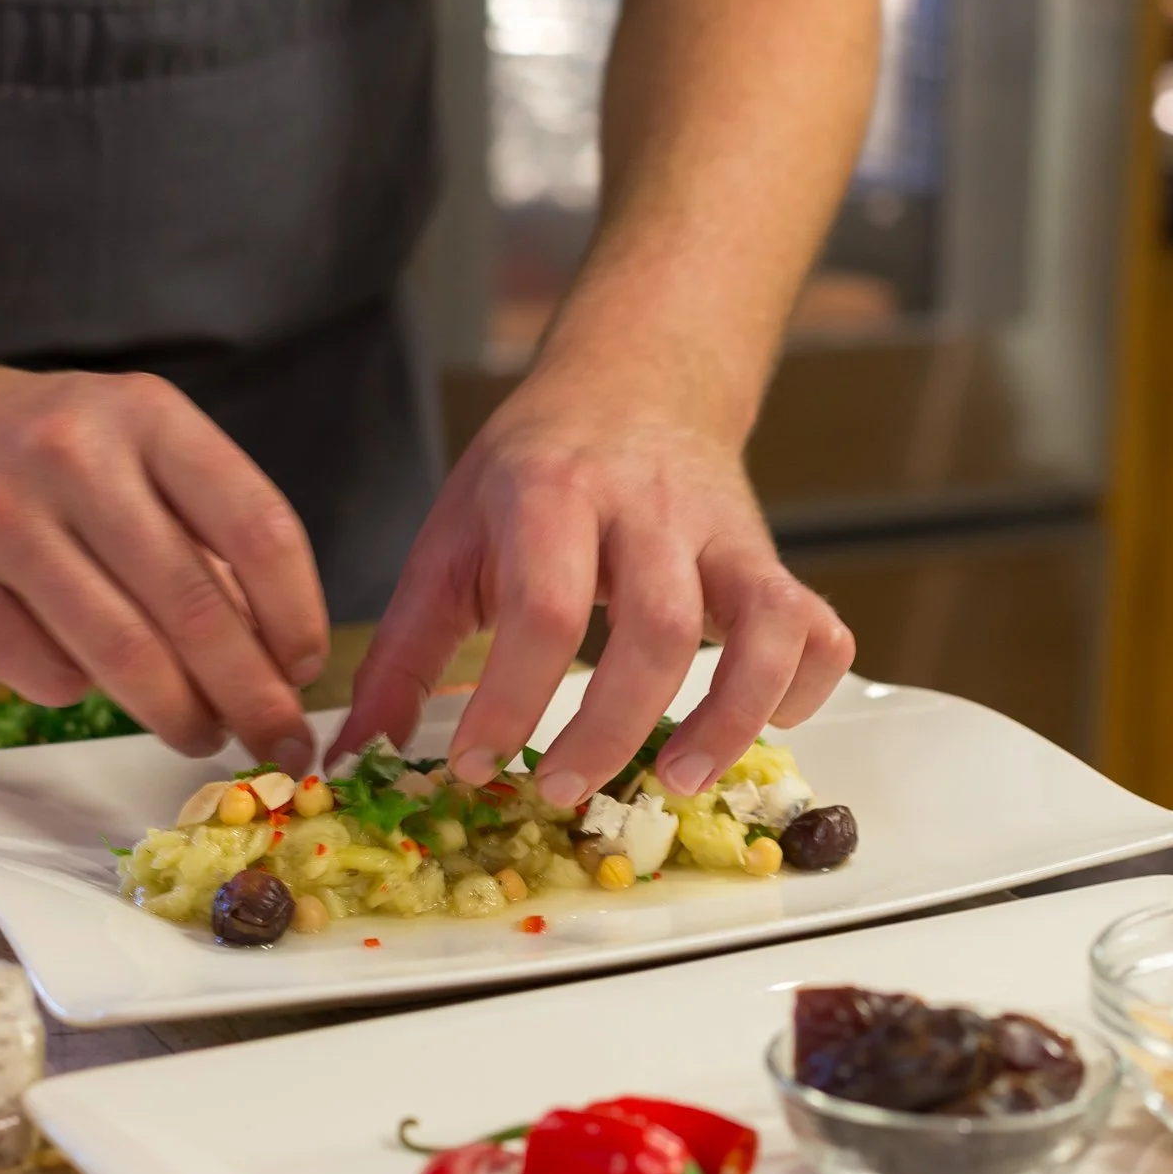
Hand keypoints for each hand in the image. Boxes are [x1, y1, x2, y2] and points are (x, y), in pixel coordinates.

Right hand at [0, 345, 328, 764]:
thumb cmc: (24, 449)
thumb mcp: (122, 447)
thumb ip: (195, 530)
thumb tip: (276, 654)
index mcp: (143, 416)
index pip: (257, 526)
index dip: (297, 615)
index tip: (306, 671)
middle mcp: (74, 455)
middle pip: (195, 606)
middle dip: (252, 694)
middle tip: (280, 745)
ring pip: (123, 654)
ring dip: (179, 713)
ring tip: (199, 733)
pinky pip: (42, 673)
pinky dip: (76, 690)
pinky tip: (77, 675)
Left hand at [335, 380, 853, 801]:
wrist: (632, 382)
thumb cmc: (531, 476)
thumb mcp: (449, 540)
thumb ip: (404, 650)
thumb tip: (354, 754)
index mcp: (551, 496)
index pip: (544, 606)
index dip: (511, 698)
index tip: (474, 763)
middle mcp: (647, 510)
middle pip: (656, 626)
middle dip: (611, 726)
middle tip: (560, 791)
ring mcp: (722, 535)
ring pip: (760, 625)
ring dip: (729, 717)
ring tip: (679, 782)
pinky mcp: (770, 560)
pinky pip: (818, 626)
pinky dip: (804, 687)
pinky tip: (760, 729)